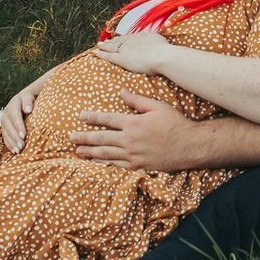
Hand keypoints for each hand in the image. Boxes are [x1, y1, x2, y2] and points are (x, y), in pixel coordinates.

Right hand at [0, 83, 35, 151]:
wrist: (23, 100)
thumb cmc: (29, 99)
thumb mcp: (29, 96)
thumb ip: (28, 101)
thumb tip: (28, 110)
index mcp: (13, 105)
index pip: (14, 115)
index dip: (18, 126)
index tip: (24, 135)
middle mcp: (6, 113)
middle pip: (9, 126)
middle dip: (15, 137)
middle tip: (22, 146)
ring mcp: (4, 121)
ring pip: (6, 133)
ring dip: (11, 142)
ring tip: (18, 151)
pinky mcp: (4, 128)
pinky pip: (5, 137)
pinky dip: (9, 144)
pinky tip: (14, 151)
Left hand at [69, 92, 199, 170]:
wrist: (189, 146)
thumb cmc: (175, 123)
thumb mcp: (157, 106)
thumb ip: (137, 101)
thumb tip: (121, 93)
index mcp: (133, 123)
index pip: (107, 119)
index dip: (92, 117)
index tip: (81, 116)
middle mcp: (129, 140)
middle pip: (101, 138)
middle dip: (84, 137)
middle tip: (70, 137)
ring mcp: (133, 155)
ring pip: (105, 154)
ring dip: (90, 152)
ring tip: (77, 151)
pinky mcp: (138, 166)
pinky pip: (116, 166)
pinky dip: (104, 164)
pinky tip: (96, 162)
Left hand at [93, 31, 172, 74]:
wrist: (162, 56)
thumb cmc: (164, 50)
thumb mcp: (160, 41)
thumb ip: (155, 41)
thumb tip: (156, 41)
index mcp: (140, 37)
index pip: (128, 37)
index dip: (122, 38)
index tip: (118, 39)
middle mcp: (131, 41)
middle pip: (118, 41)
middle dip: (111, 41)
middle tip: (105, 42)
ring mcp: (125, 49)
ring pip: (111, 47)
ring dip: (104, 46)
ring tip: (98, 46)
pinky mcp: (122, 59)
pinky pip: (108, 56)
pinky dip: (101, 54)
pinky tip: (95, 53)